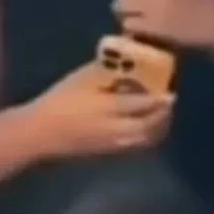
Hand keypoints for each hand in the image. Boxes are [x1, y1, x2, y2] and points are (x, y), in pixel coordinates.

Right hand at [26, 62, 174, 159]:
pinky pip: (138, 144)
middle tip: (169, 102)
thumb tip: (127, 61)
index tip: (171, 89)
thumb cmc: (59, 101)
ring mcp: (116, 143)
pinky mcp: (111, 152)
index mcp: (110, 108)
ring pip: (148, 138)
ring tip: (160, 113)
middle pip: (152, 125)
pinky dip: (147, 135)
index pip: (145, 103)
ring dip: (159, 126)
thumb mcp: (80, 79)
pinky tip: (143, 125)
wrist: (41, 133)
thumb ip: (106, 70)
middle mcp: (119, 128)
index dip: (161, 98)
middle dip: (164, 114)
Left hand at [113, 0, 213, 54]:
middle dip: (124, 0)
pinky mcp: (156, 27)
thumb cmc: (206, 3)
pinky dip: (131, 28)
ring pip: (122, 6)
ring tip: (136, 21)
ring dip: (125, 15)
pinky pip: (129, 24)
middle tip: (132, 10)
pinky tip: (142, 32)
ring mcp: (156, 7)